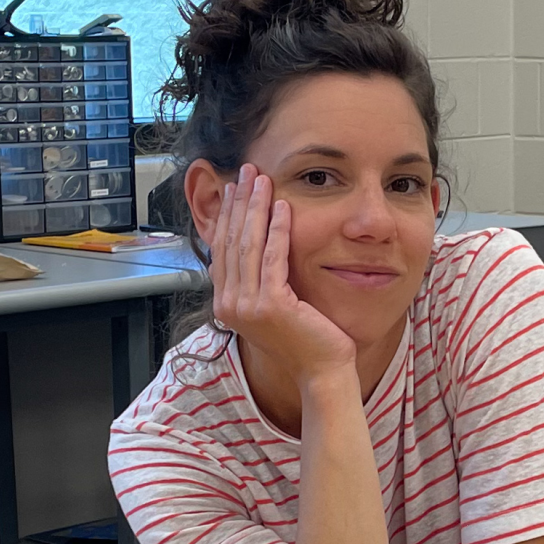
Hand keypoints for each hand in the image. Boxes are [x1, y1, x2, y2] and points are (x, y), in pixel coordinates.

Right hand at [212, 163, 356, 384]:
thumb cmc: (304, 341)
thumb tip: (253, 249)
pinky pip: (273, 258)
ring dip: (255, 207)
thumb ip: (257, 282)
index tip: (233, 189)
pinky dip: (277, 229)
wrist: (321, 371)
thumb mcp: (272, 308)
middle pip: (230, 241)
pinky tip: (283, 207)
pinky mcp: (270, 306)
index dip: (226, 216)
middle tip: (246, 172)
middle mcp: (229, 305)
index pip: (222, 250)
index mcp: (226, 305)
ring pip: (248, 245)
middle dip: (238, 202)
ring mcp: (247, 307)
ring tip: (262, 180)